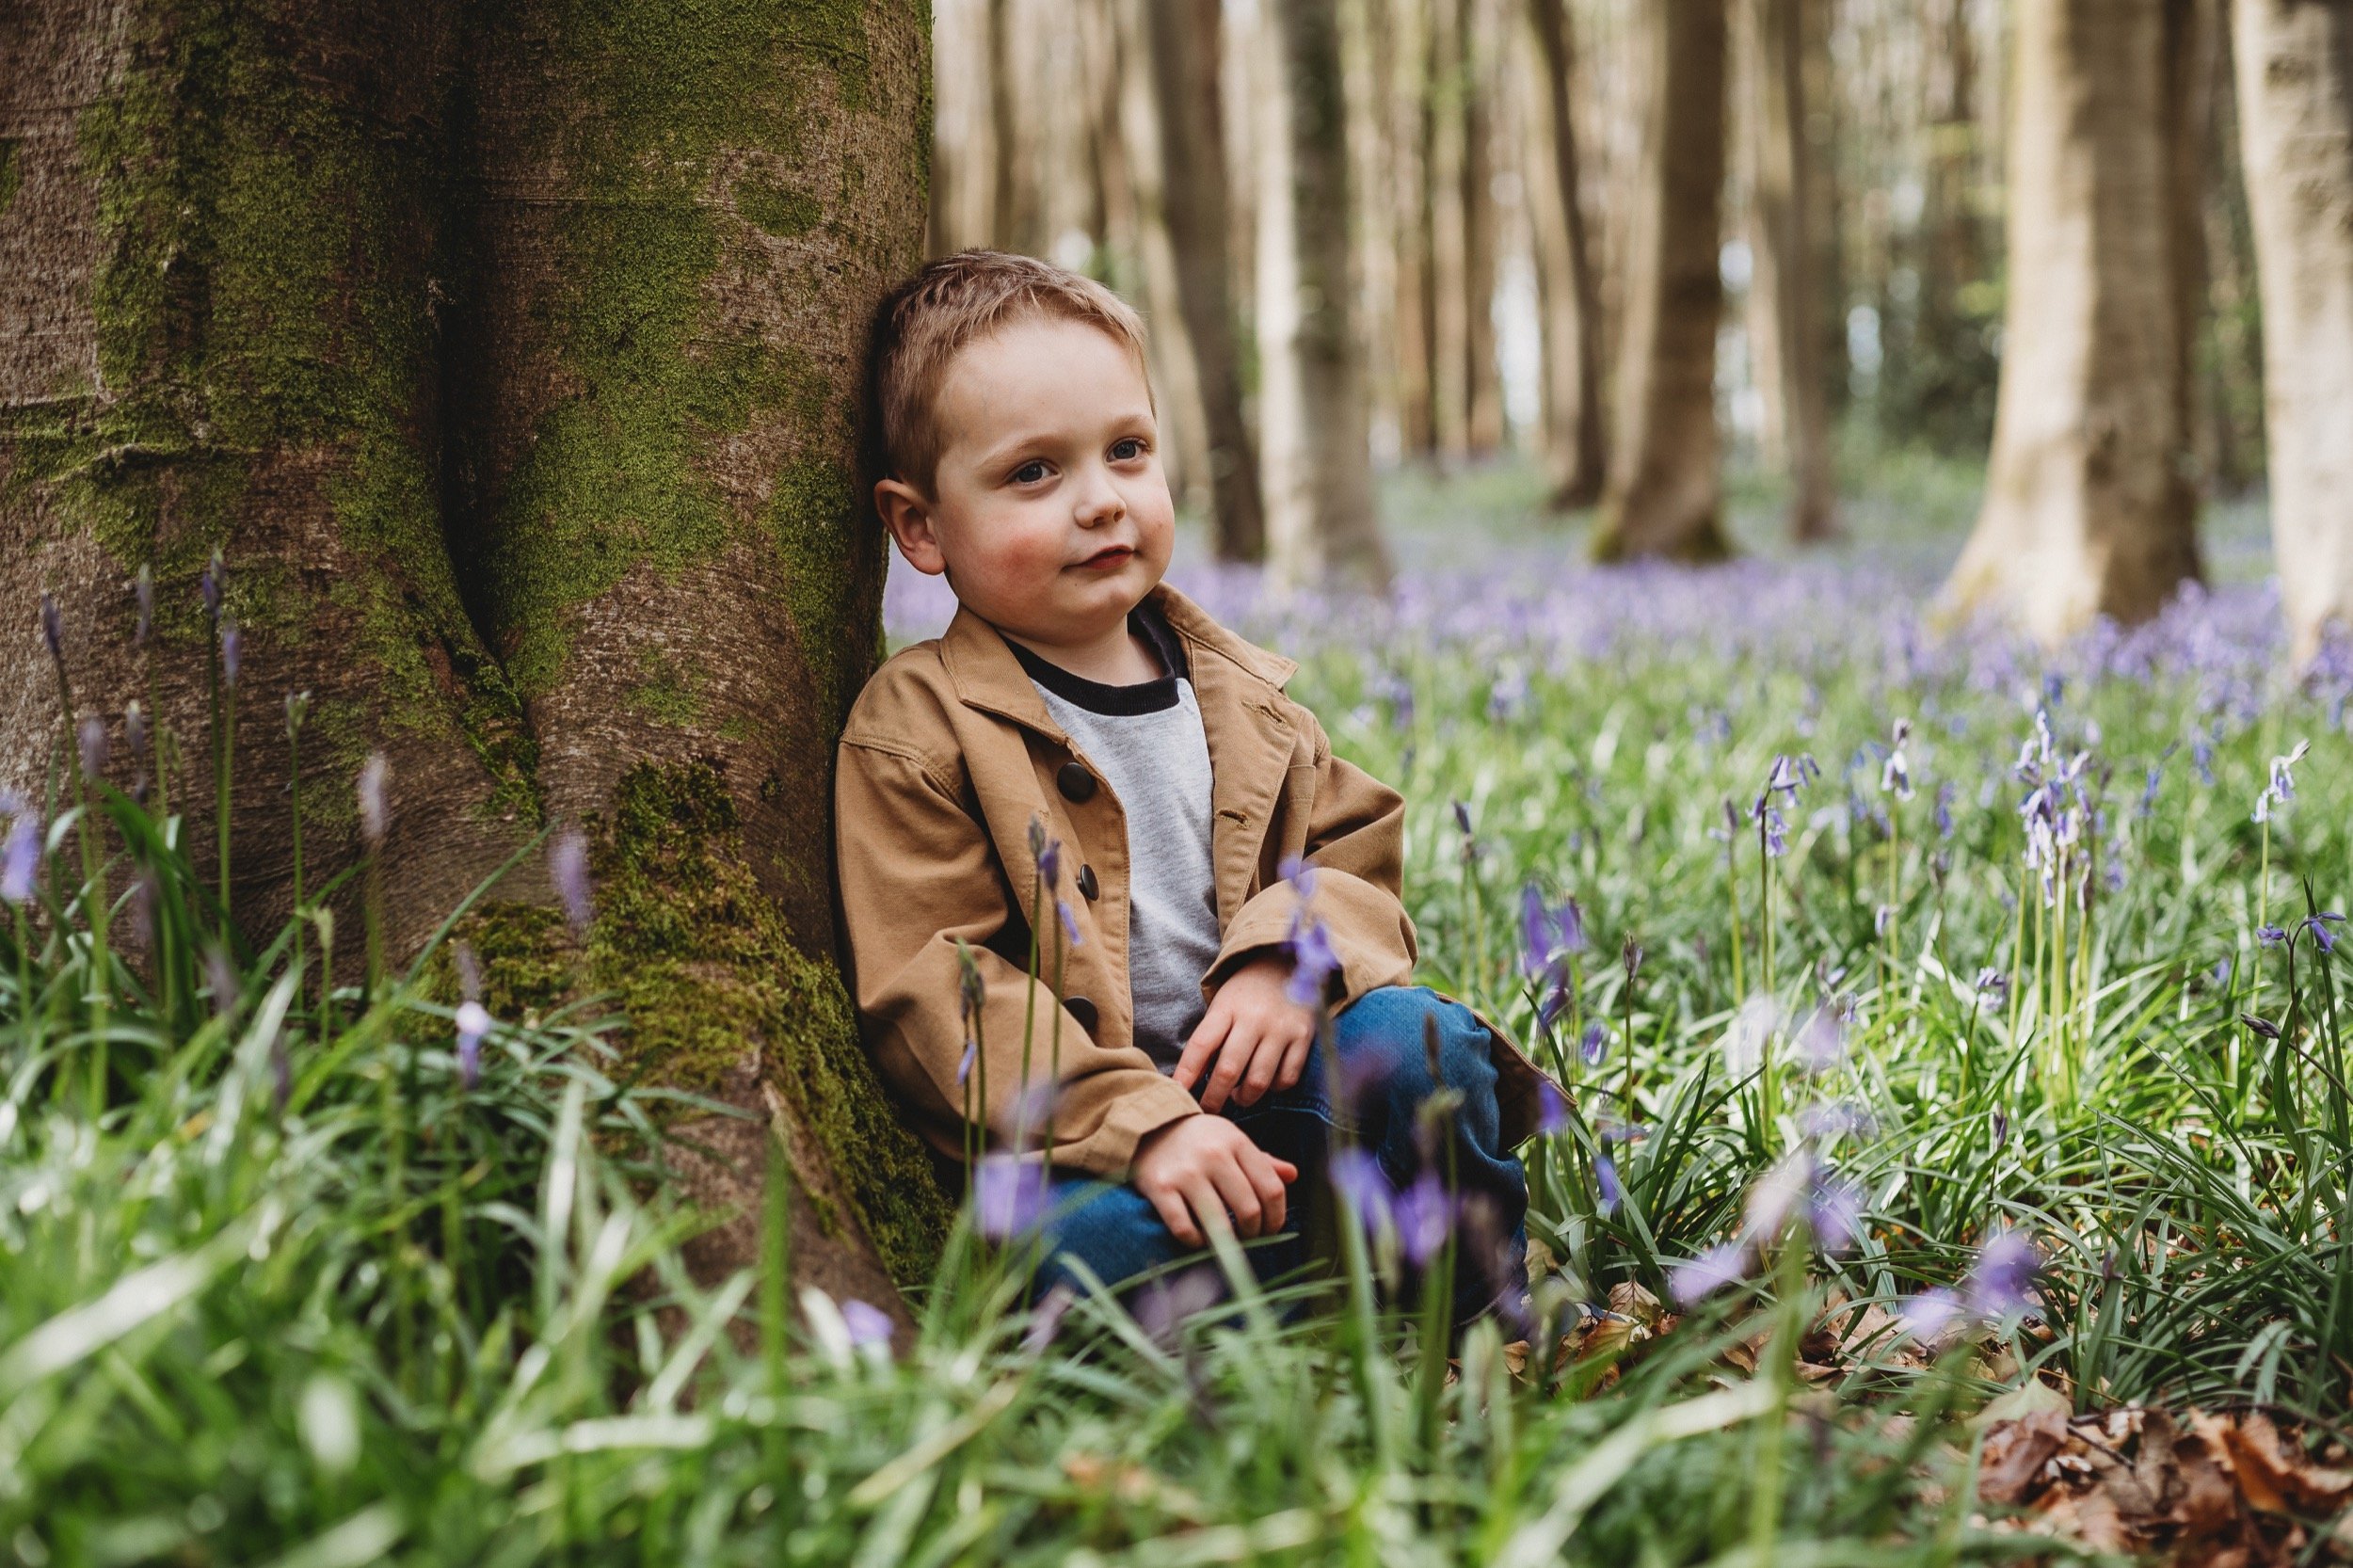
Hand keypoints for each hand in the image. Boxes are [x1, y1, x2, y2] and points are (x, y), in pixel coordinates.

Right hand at [1130, 1115, 1296, 1245]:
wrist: (1148, 1126)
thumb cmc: (1199, 1140)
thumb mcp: (1231, 1141)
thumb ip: (1262, 1160)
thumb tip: (1292, 1175)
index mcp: (1237, 1142)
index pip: (1271, 1189)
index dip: (1276, 1217)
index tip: (1271, 1229)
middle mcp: (1213, 1155)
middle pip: (1249, 1209)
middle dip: (1254, 1233)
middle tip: (1250, 1238)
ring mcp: (1186, 1172)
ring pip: (1219, 1224)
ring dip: (1228, 1243)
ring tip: (1228, 1243)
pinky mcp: (1160, 1188)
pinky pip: (1185, 1229)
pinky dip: (1196, 1242)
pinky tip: (1199, 1239)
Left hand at [1174, 953, 1318, 1112]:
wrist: (1286, 964)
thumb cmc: (1245, 994)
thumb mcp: (1221, 1006)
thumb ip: (1209, 1040)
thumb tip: (1188, 1082)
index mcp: (1227, 1007)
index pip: (1201, 1045)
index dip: (1186, 1073)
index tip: (1178, 1093)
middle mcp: (1254, 1018)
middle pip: (1229, 1070)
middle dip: (1214, 1098)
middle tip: (1208, 1110)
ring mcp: (1281, 1028)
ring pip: (1259, 1081)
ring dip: (1244, 1098)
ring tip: (1237, 1096)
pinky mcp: (1304, 1037)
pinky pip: (1286, 1078)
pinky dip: (1273, 1088)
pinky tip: (1266, 1082)